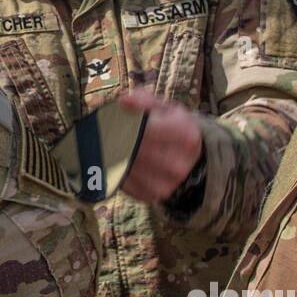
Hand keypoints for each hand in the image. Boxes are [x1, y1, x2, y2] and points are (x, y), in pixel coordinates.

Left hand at [118, 89, 203, 204]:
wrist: (189, 162)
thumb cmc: (173, 128)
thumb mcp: (166, 109)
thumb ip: (144, 100)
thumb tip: (123, 102)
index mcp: (186, 137)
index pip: (146, 127)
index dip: (127, 120)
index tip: (118, 115)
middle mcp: (176, 164)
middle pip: (132, 147)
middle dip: (116, 136)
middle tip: (107, 129)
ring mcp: (163, 184)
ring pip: (123, 163)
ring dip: (112, 152)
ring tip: (111, 143)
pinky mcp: (148, 196)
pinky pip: (121, 179)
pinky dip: (115, 168)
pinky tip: (117, 159)